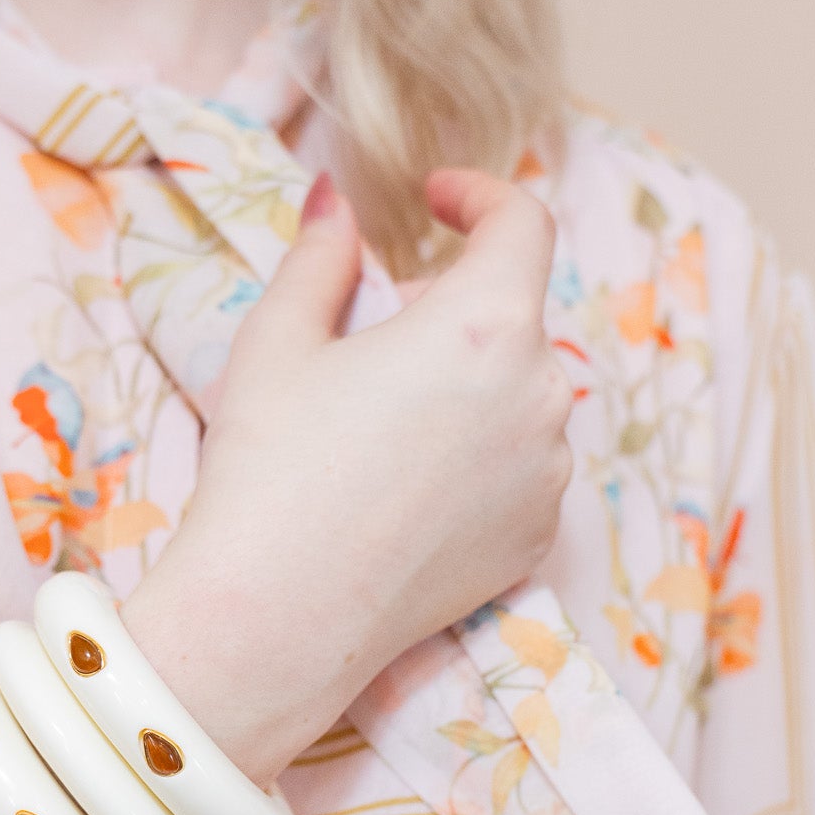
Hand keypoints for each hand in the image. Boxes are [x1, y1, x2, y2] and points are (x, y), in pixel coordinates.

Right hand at [123, 168, 572, 782]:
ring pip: (520, 392)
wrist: (276, 619)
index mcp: (485, 324)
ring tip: (379, 426)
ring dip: (468, 382)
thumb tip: (334, 201)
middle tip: (370, 337)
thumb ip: (320, 256)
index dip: (479, 195)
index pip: (521, 223)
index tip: (435, 199)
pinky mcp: (535, 537)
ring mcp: (547, 473)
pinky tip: (402, 487)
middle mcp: (541, 394)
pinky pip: (520, 466)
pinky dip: (478, 454)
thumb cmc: (268, 471)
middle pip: (516, 312)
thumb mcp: (279, 342)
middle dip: (452, 304)